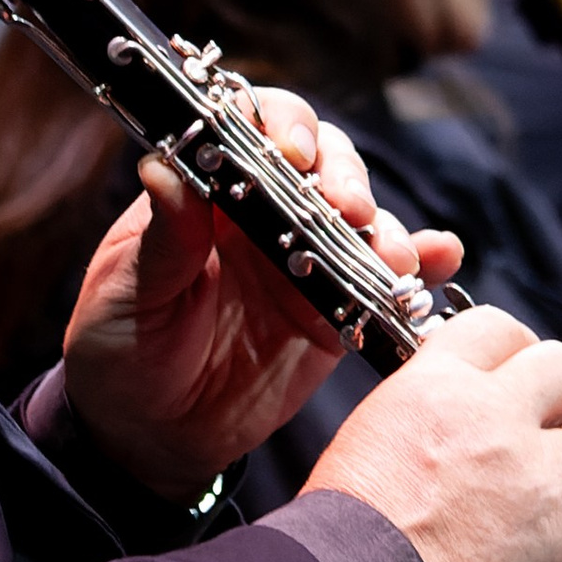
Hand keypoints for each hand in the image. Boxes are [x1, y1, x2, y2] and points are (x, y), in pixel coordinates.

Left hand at [60, 89, 463, 497]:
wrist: (150, 435)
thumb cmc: (121, 351)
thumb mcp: (130, 292)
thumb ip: (162, 238)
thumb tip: (163, 166)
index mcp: (208, 192)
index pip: (252, 129)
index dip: (281, 126)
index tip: (292, 154)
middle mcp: (264, 213)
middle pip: (324, 162)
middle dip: (345, 177)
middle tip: (348, 211)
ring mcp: (306, 260)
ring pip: (362, 219)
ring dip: (385, 228)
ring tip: (393, 257)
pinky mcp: (336, 311)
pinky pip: (385, 281)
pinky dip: (422, 266)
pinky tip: (439, 262)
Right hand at [306, 305, 561, 561]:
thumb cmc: (344, 526)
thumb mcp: (371, 433)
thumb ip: (422, 411)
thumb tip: (448, 419)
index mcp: (436, 382)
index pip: (496, 328)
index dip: (518, 349)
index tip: (523, 374)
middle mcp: (491, 413)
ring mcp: (531, 469)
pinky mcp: (560, 528)